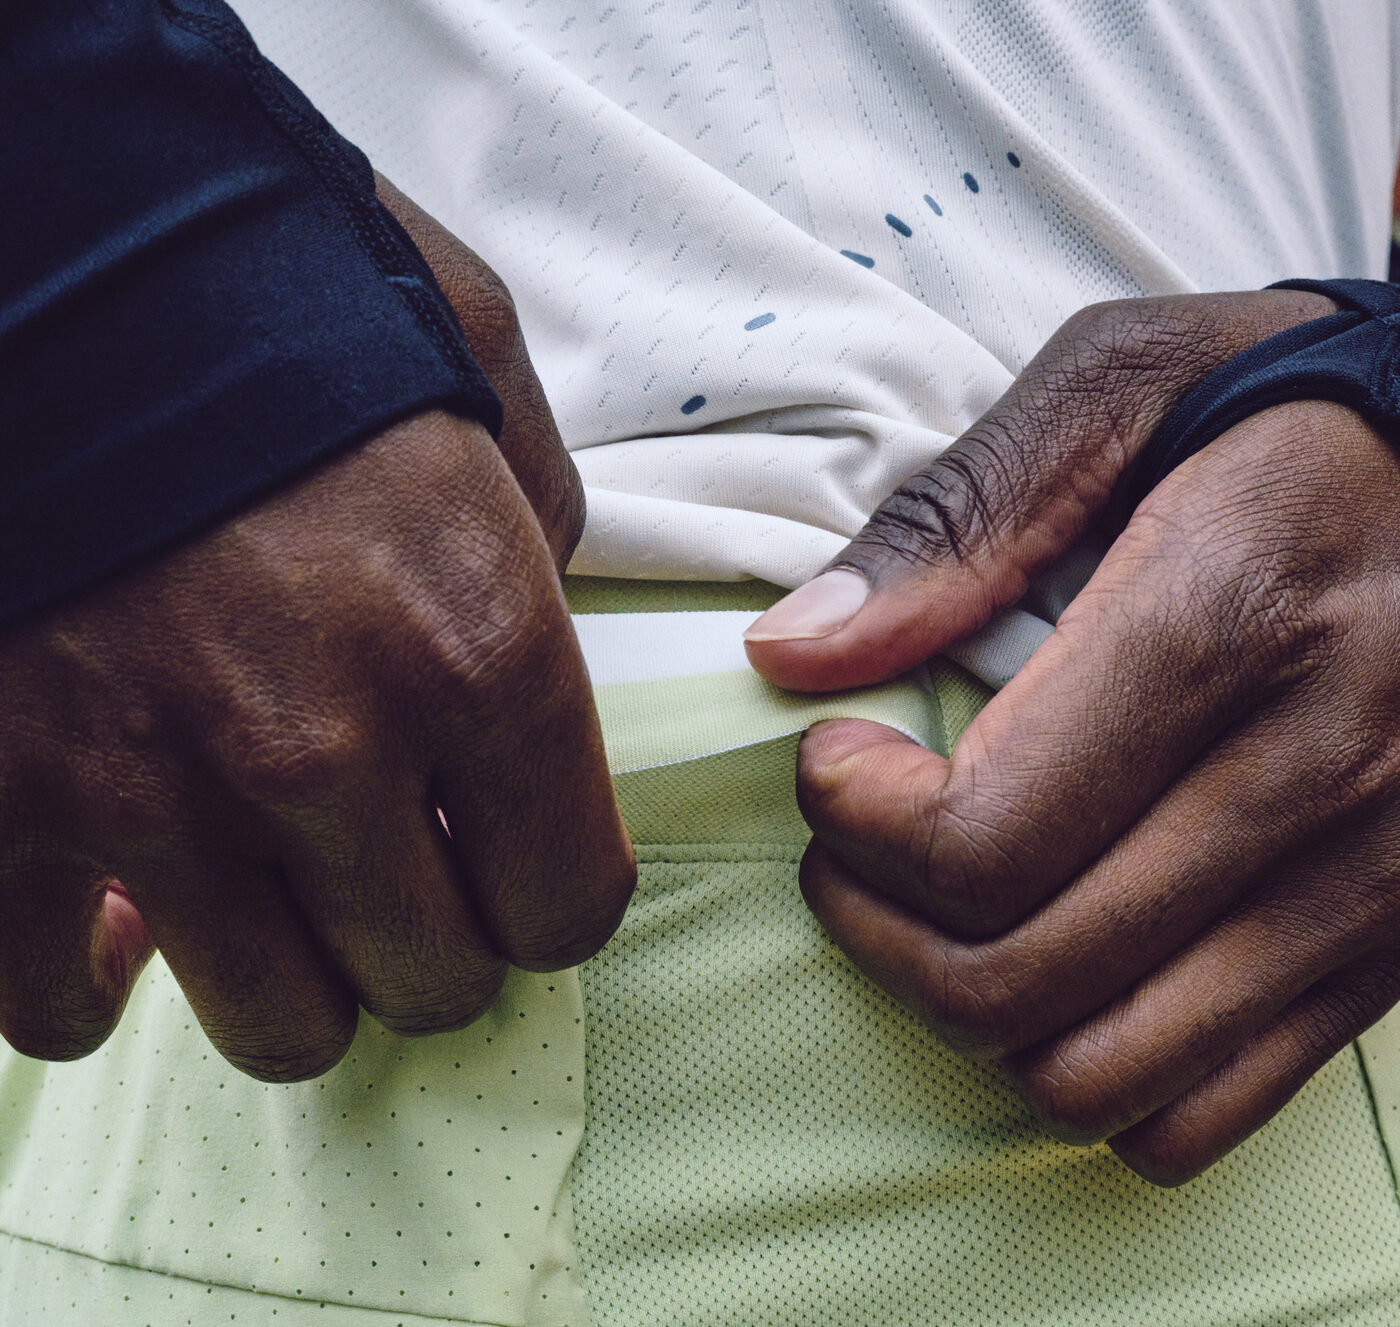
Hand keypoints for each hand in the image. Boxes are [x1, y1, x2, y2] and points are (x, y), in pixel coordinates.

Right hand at [0, 180, 633, 1080]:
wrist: (47, 219)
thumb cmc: (267, 276)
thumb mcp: (470, 364)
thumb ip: (535, 515)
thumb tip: (536, 608)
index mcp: (476, 644)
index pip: (568, 899)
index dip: (549, 896)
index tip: (515, 867)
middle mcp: (325, 747)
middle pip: (432, 981)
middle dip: (434, 942)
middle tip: (403, 880)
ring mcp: (144, 791)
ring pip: (277, 1024)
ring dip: (296, 978)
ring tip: (279, 902)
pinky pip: (46, 1002)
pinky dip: (90, 980)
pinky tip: (117, 920)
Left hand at [745, 289, 1399, 1183]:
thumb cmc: (1281, 405)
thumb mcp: (1113, 386)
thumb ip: (954, 519)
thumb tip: (796, 650)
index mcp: (1231, 618)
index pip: (985, 835)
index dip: (856, 822)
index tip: (834, 759)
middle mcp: (1322, 775)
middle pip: (1018, 975)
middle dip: (876, 926)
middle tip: (851, 847)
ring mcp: (1375, 882)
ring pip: (1098, 1074)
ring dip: (966, 1011)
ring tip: (937, 909)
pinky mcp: (1395, 947)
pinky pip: (1207, 1111)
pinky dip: (1093, 1076)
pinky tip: (1057, 971)